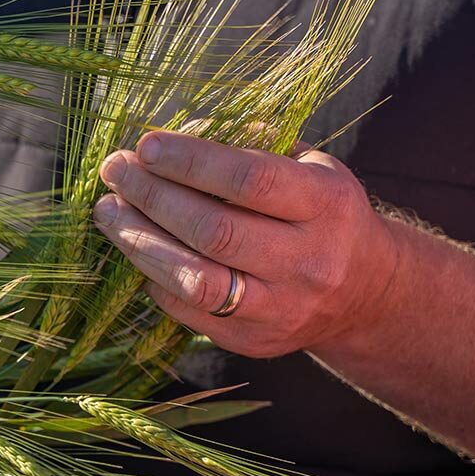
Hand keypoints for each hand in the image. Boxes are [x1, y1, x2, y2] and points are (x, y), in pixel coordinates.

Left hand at [92, 130, 400, 358]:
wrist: (365, 292)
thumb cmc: (318, 212)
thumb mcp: (307, 166)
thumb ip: (248, 145)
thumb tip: (175, 134)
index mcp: (326, 204)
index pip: (250, 181)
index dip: (191, 162)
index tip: (145, 145)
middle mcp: (309, 261)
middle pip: (215, 231)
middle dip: (152, 197)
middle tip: (115, 172)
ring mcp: (282, 308)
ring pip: (196, 280)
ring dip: (140, 241)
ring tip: (109, 212)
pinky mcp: (254, 341)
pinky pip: (188, 311)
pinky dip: (154, 276)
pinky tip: (137, 247)